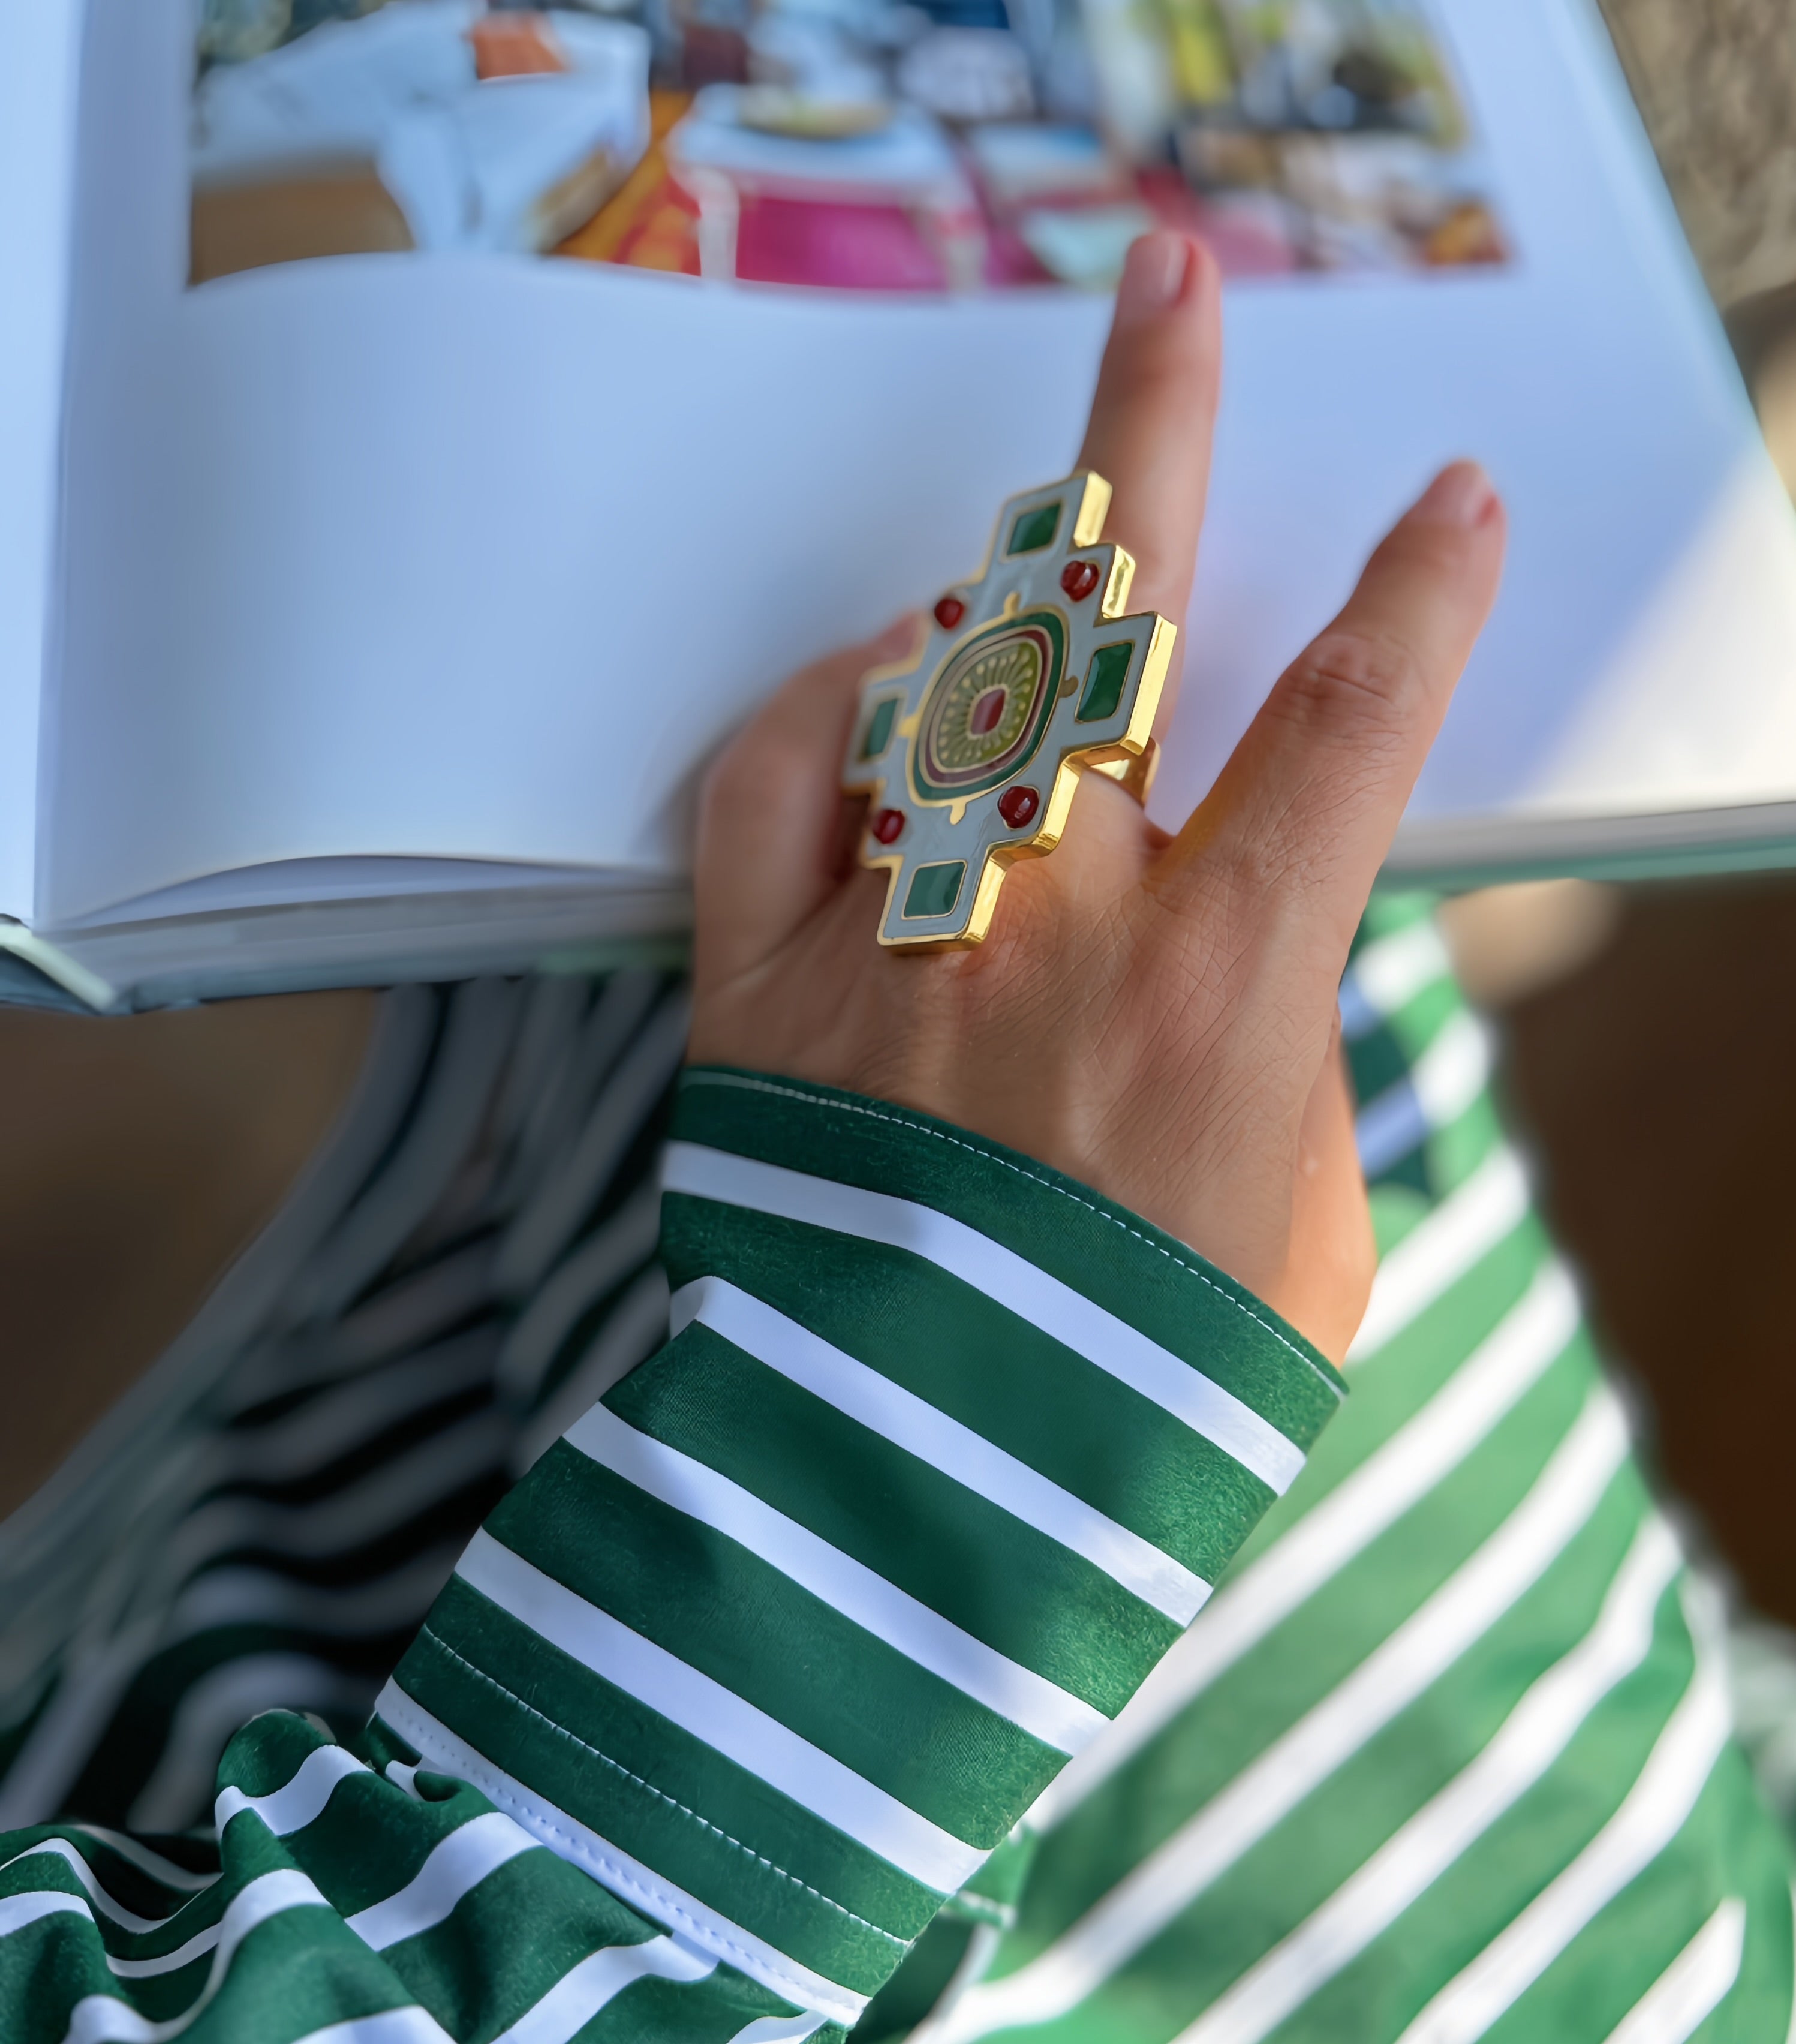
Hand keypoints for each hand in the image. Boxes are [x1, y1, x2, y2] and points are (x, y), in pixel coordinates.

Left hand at [689, 230, 1505, 1362]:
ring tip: (1040, 555)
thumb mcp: (1293, 1229)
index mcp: (1223, 990)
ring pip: (940, 674)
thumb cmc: (1137, 1388)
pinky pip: (768, 782)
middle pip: (1116, 616)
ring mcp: (893, 937)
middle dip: (1156, 424)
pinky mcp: (754, 986)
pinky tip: (875, 687)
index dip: (1419, 596)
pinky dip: (821, 711)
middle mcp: (1055, 924)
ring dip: (999, 586)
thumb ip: (1278, 1054)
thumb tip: (1239, 932)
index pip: (1349, 728)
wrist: (912, 1506)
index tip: (1452, 505)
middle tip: (1169, 282)